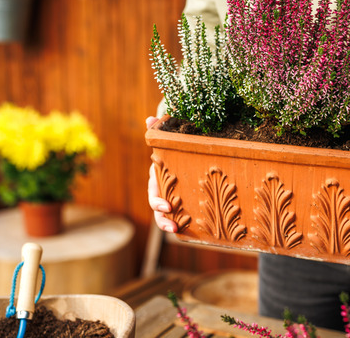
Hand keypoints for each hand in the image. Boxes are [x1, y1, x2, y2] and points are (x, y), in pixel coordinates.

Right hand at [146, 116, 177, 232]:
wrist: (181, 153)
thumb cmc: (173, 147)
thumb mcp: (166, 139)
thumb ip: (158, 130)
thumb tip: (151, 119)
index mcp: (157, 179)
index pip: (153, 193)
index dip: (157, 201)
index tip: (166, 206)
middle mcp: (164, 191)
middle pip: (159, 211)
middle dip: (163, 220)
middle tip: (172, 226)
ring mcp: (174, 199)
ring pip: (169, 216)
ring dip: (171, 224)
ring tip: (178, 231)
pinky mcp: (187, 202)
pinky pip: (186, 215)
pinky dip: (188, 224)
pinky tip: (198, 230)